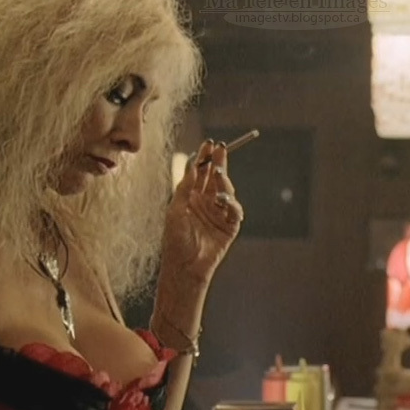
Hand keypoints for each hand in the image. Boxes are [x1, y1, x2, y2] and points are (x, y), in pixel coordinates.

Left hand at [163, 140, 244, 281]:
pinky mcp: (230, 227)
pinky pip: (235, 211)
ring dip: (224, 181)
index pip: (201, 174)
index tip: (209, 144)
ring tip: (219, 173)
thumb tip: (192, 163)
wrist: (185, 265)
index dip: (205, 159)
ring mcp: (219, 214)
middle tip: (220, 148)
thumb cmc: (175, 239)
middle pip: (215, 178)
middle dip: (219, 163)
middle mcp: (206, 204)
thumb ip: (185, 186)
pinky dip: (231, 203)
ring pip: (226, 191)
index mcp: (191, 198)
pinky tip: (223, 200)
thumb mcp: (176, 208)